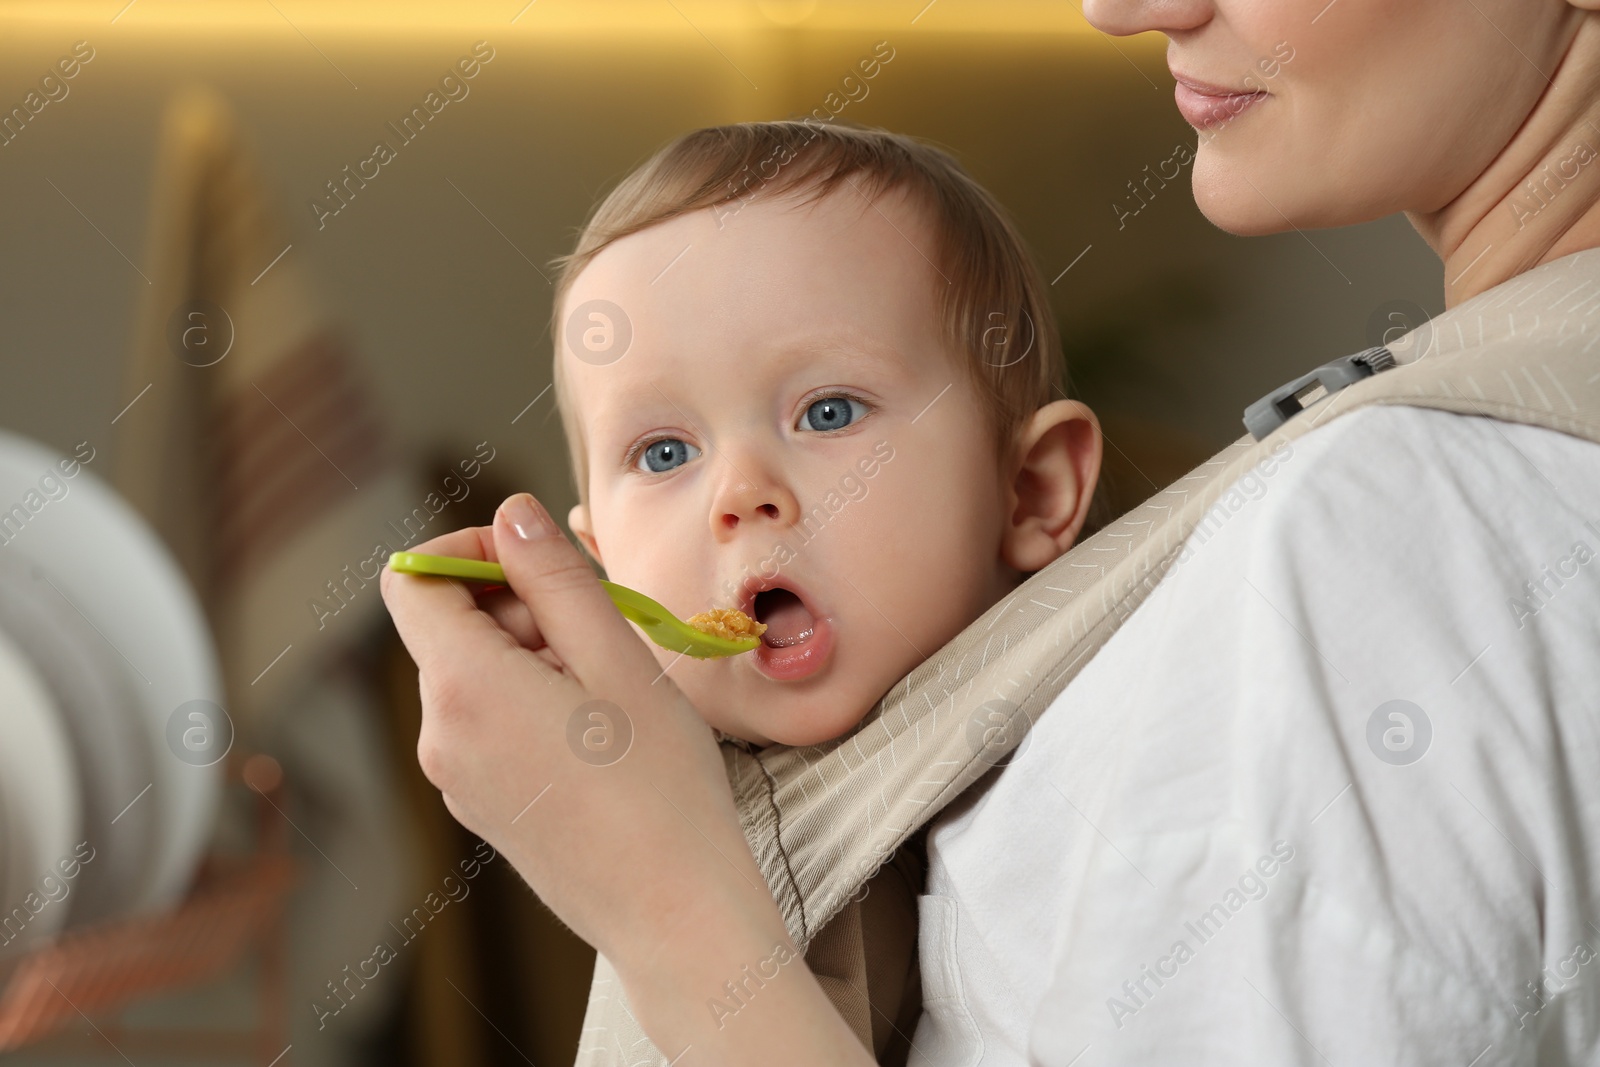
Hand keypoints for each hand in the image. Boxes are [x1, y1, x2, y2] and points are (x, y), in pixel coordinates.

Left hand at [381, 493, 869, 1063]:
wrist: (674, 912)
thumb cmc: (660, 789)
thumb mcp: (617, 660)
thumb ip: (555, 578)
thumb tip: (510, 514)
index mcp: (464, 687)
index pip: (413, 580)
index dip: (468, 550)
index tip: (537, 562)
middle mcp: (441, 734)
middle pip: (449, 627)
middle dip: (520, 607)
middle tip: (602, 630)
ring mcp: (457, 777)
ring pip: (475, 674)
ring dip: (534, 656)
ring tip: (610, 690)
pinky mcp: (483, 806)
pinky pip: (489, 723)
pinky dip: (534, 702)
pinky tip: (601, 733)